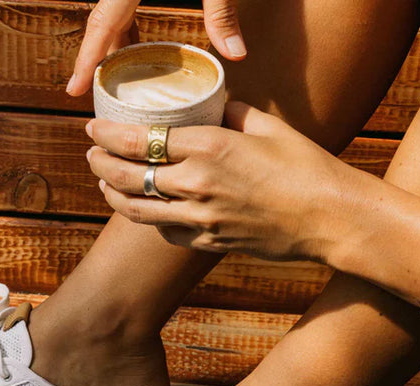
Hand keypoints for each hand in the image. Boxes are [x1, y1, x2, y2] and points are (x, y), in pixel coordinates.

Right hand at [67, 0, 246, 96]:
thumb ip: (221, 10)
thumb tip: (236, 55)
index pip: (102, 25)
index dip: (85, 61)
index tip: (73, 89)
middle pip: (102, 22)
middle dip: (96, 59)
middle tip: (93, 91)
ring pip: (112, 12)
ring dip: (113, 44)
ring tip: (116, 77)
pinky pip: (125, 2)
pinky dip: (127, 26)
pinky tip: (137, 45)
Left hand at [86, 102, 351, 262]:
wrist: (329, 219)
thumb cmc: (305, 167)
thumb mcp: (268, 127)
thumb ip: (231, 114)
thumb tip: (211, 109)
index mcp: (210, 148)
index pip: (142, 140)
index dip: (109, 134)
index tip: (92, 127)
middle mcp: (197, 185)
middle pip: (130, 176)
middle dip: (100, 163)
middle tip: (90, 153)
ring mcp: (200, 219)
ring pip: (138, 210)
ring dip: (113, 195)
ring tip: (104, 182)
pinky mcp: (208, 242)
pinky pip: (165, 231)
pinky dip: (148, 219)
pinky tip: (143, 209)